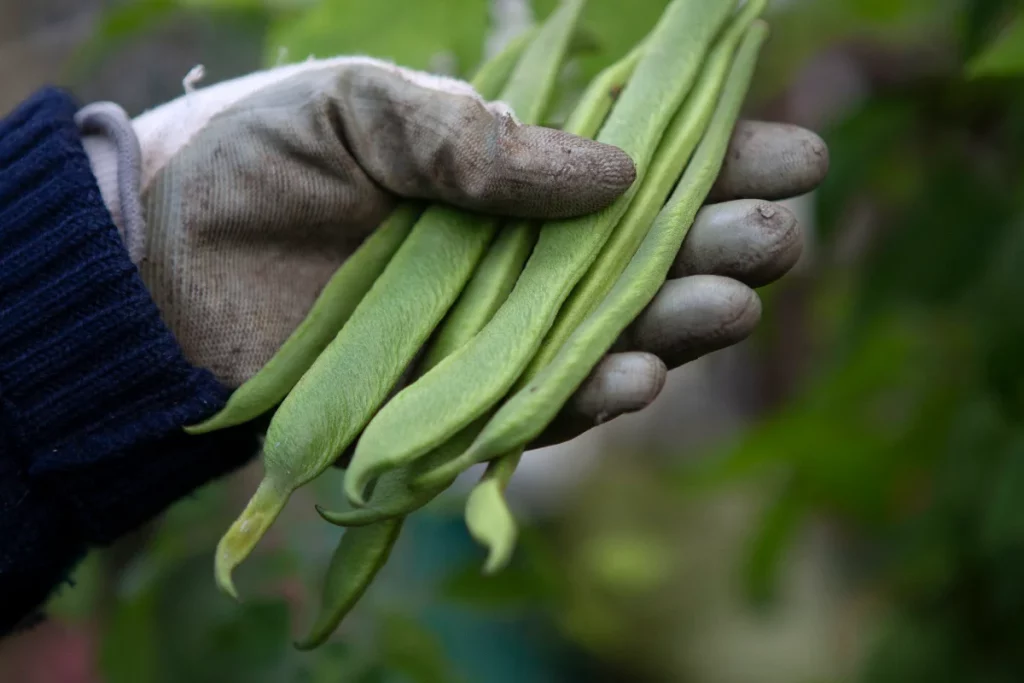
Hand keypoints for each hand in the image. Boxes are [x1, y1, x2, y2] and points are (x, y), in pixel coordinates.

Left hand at [77, 58, 825, 441]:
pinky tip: (645, 372)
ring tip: (730, 298)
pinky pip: (551, 403)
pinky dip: (600, 392)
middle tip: (770, 233)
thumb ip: (475, 136)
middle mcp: (531, 253)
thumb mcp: (364, 107)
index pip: (651, 165)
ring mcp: (504, 329)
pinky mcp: (465, 398)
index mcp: (521, 171)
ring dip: (686, 321)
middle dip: (727, 242)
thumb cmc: (264, 161)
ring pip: (625, 332)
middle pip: (659, 254)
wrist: (169, 261)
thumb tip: (615, 172)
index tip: (794, 158)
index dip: (727, 160)